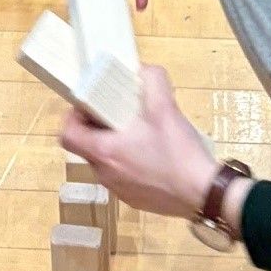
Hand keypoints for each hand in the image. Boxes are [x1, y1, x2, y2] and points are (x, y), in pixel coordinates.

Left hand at [60, 64, 218, 220]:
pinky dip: (131, 162)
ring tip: (141, 132)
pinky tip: (155, 155)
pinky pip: (124, 176)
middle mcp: (106, 174)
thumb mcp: (166, 107)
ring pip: (107, 162)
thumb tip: (143, 70)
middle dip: (99, 127)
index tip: (88, 106)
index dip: (73, 117)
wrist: (203, 193)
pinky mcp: (136, 200)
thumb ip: (152, 80)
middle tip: (120, 113)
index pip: (67, 135)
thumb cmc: (178, 152)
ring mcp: (120, 190)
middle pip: (88, 147)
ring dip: (116, 145)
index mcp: (105, 152)